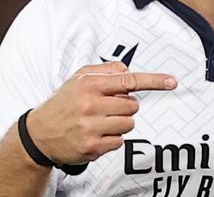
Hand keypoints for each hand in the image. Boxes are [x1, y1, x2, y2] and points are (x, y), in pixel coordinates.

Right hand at [25, 61, 176, 164]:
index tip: (171, 81)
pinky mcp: (92, 147)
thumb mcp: (79, 78)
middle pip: (133, 105)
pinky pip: (120, 141)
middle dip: (125, 106)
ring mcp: (91, 127)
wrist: (38, 134)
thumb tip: (128, 70)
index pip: (130, 80)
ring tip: (100, 121)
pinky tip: (96, 134)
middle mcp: (90, 105)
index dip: (154, 81)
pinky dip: (112, 138)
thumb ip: (106, 70)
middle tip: (106, 108)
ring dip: (120, 123)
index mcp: (90, 84)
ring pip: (129, 123)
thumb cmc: (64, 103)